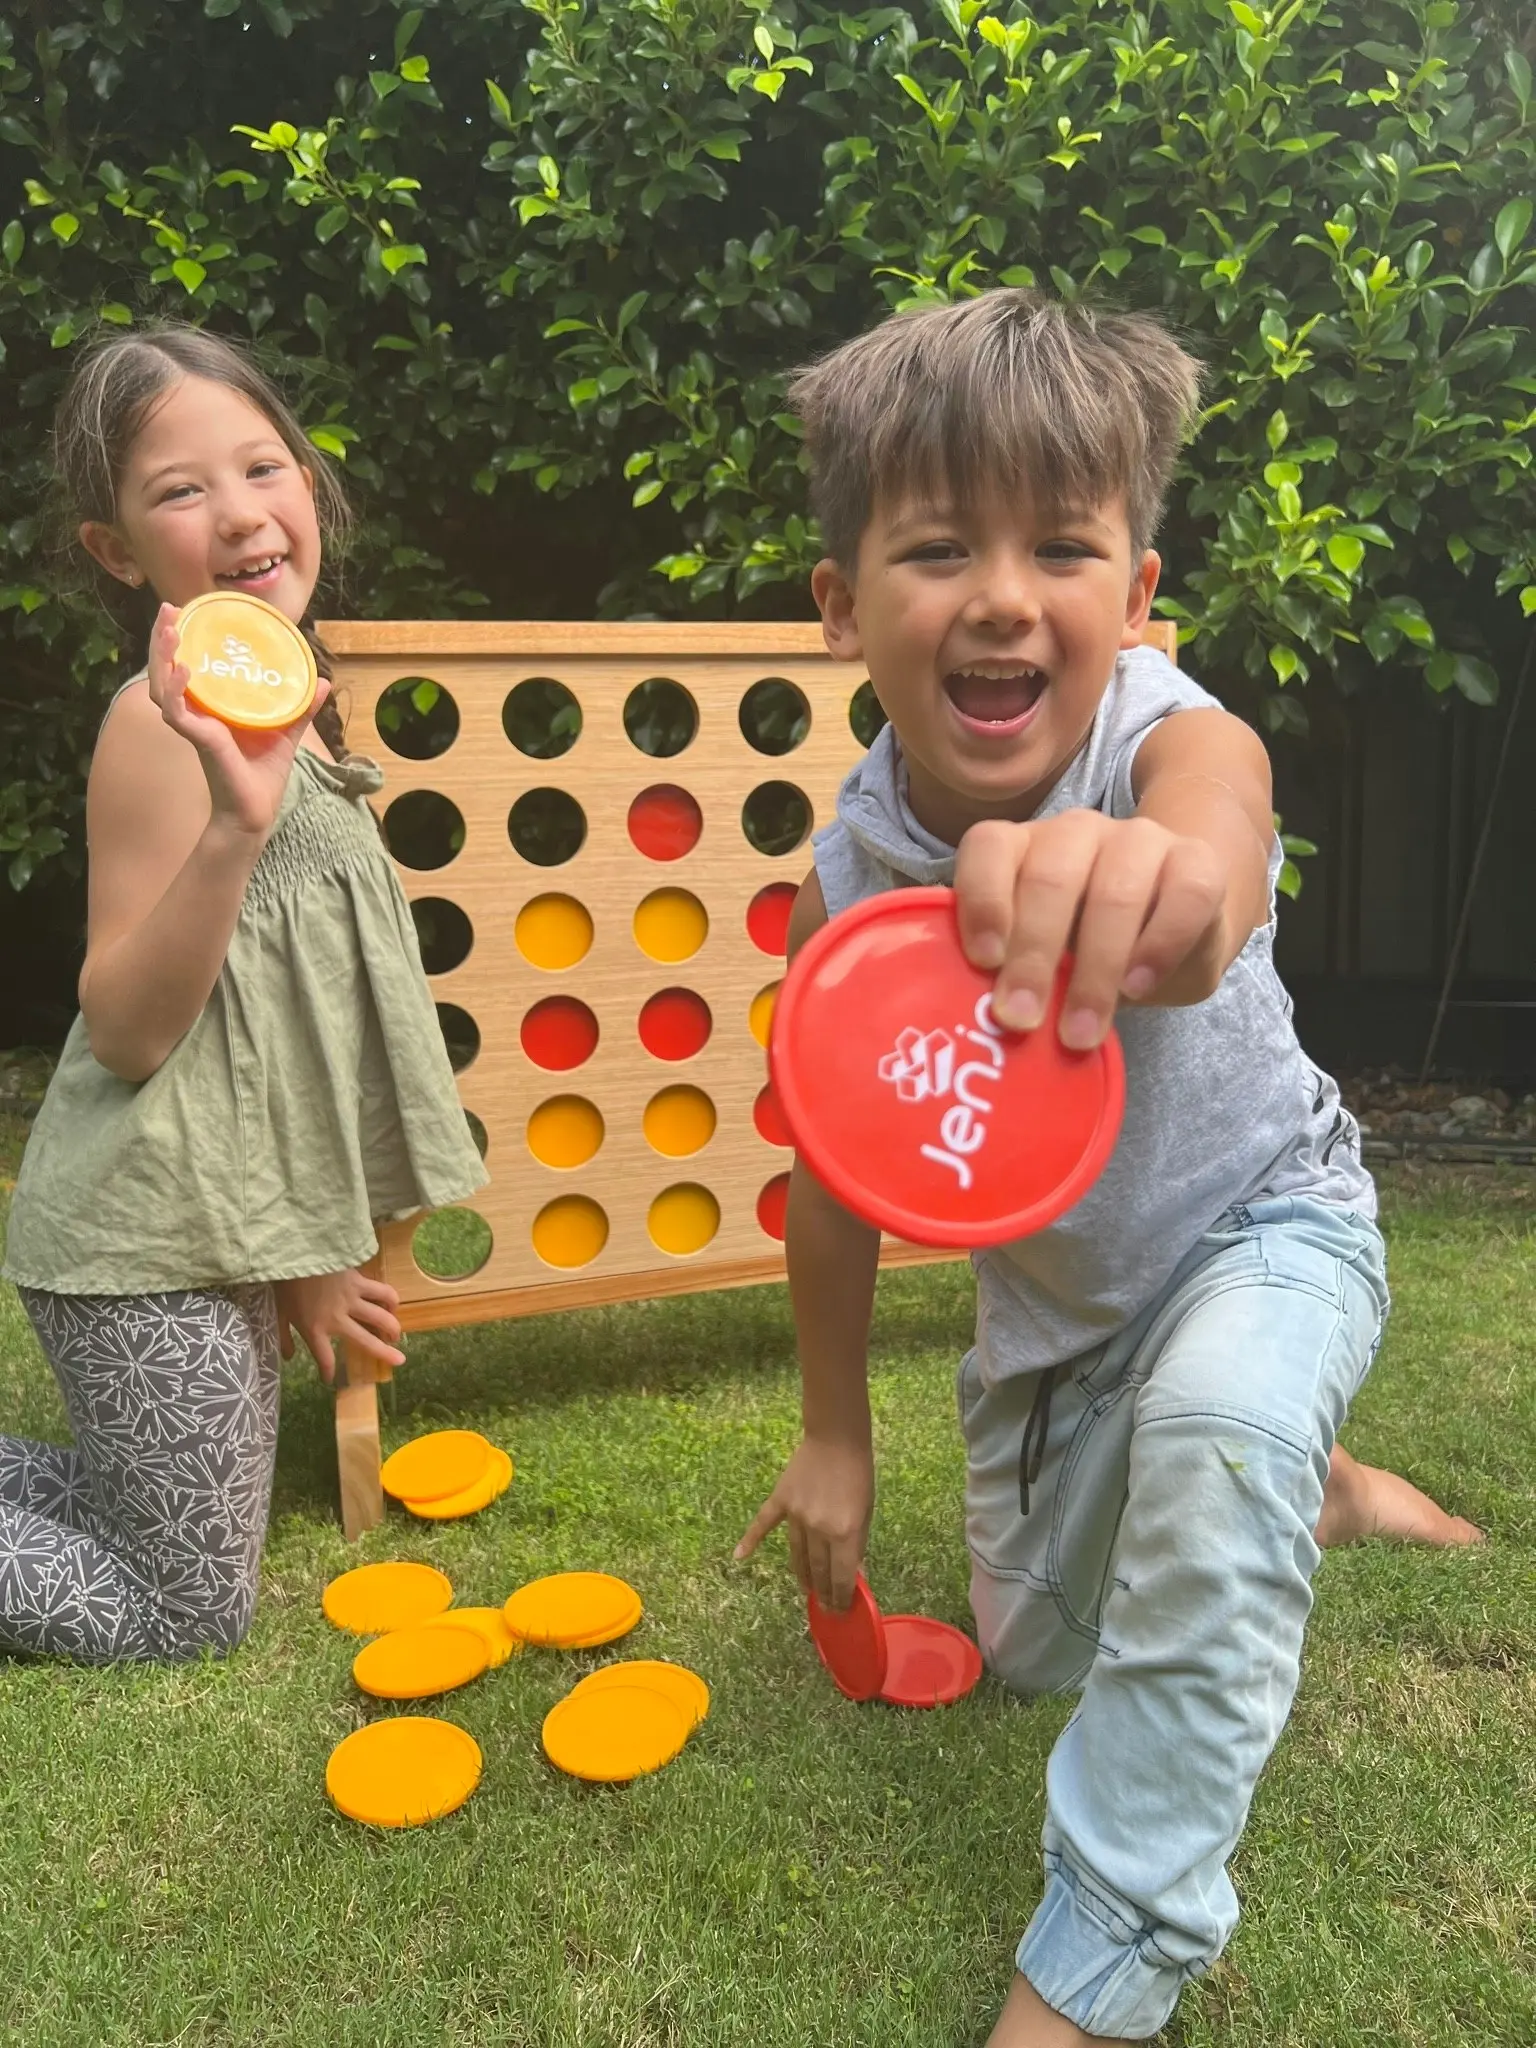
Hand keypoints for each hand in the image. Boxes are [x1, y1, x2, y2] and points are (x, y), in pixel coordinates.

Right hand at [147, 601, 330, 842]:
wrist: (256, 813)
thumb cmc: (263, 775)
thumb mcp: (286, 732)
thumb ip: (300, 707)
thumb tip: (323, 681)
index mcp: (210, 708)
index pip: (184, 667)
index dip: (178, 640)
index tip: (183, 612)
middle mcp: (196, 714)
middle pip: (165, 670)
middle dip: (162, 639)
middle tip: (169, 610)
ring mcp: (194, 728)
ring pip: (162, 687)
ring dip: (161, 656)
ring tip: (169, 630)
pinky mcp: (200, 742)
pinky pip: (177, 713)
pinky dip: (177, 690)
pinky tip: (184, 670)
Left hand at [275, 1268, 404, 1384]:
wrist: (296, 1254)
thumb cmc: (285, 1283)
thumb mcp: (279, 1312)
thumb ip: (284, 1337)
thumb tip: (288, 1357)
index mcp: (314, 1329)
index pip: (324, 1358)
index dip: (329, 1371)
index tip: (330, 1379)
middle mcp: (338, 1319)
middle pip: (366, 1341)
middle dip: (384, 1354)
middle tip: (398, 1360)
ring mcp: (352, 1300)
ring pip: (381, 1318)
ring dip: (392, 1327)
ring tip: (396, 1334)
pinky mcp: (360, 1282)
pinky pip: (381, 1293)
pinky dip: (390, 1299)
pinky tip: (392, 1303)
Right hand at [735, 1434, 874, 1611]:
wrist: (837, 1439)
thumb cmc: (858, 1474)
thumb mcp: (866, 1512)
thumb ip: (858, 1544)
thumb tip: (854, 1574)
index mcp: (845, 1532)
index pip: (842, 1577)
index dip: (841, 1598)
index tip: (840, 1611)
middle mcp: (819, 1528)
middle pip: (818, 1570)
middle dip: (823, 1592)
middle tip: (825, 1606)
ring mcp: (797, 1515)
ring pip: (797, 1555)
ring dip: (802, 1575)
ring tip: (806, 1589)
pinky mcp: (781, 1500)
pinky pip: (763, 1524)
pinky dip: (751, 1540)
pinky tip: (739, 1556)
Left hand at [953, 809, 1225, 1048]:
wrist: (1173, 931)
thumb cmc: (1086, 949)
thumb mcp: (1041, 957)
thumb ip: (1011, 970)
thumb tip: (983, 1018)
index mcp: (1024, 845)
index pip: (989, 847)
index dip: (983, 900)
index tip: (984, 961)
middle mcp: (1076, 831)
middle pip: (1050, 877)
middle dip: (1033, 955)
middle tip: (1021, 1019)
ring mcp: (1139, 839)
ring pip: (1115, 892)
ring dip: (1094, 969)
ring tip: (1080, 1032)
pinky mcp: (1197, 860)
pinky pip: (1184, 896)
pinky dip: (1159, 947)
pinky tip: (1138, 987)